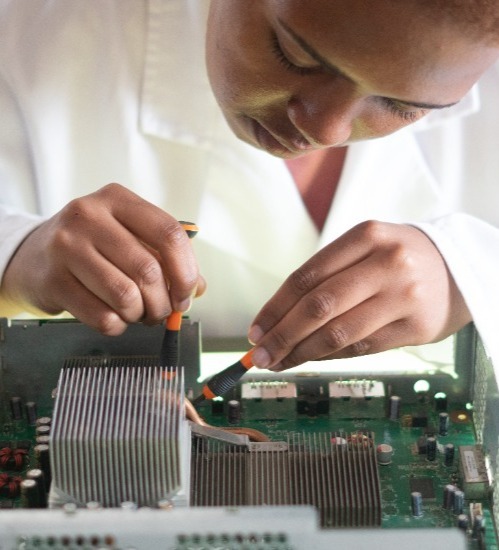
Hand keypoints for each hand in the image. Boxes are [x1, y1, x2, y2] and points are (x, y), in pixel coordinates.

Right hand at [0, 183, 204, 334]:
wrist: (35, 254)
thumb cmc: (93, 245)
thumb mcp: (129, 237)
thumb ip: (166, 258)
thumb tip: (196, 288)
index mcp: (117, 199)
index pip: (169, 233)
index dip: (186, 271)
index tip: (187, 293)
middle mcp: (89, 216)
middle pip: (148, 270)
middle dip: (163, 302)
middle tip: (162, 311)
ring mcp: (66, 246)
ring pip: (125, 296)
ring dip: (140, 315)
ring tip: (138, 313)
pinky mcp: (53, 280)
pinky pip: (102, 316)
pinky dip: (118, 325)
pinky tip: (115, 317)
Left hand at [248, 220, 471, 370]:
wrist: (455, 268)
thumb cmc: (394, 259)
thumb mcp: (364, 248)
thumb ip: (326, 276)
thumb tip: (276, 320)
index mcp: (365, 236)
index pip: (306, 276)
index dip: (275, 308)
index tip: (255, 330)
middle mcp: (387, 263)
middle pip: (318, 307)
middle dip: (282, 336)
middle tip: (260, 355)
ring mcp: (405, 296)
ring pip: (338, 333)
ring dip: (301, 353)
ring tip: (279, 362)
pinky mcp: (416, 326)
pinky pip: (362, 348)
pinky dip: (330, 356)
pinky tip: (312, 358)